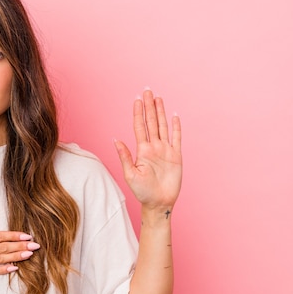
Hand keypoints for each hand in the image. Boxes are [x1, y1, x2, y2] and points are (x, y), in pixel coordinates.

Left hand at [114, 88, 181, 209]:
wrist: (159, 203)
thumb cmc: (142, 191)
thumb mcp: (130, 174)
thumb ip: (125, 156)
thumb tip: (116, 139)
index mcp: (142, 150)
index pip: (139, 127)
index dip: (138, 113)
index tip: (136, 100)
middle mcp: (154, 147)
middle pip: (151, 122)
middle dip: (149, 106)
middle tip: (147, 90)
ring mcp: (165, 150)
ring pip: (162, 126)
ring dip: (160, 112)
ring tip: (158, 98)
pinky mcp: (176, 156)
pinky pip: (177, 138)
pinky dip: (176, 127)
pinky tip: (174, 115)